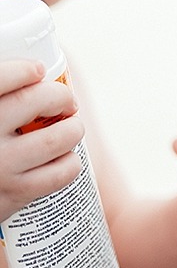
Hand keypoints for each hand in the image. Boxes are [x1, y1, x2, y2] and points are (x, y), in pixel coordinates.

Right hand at [0, 59, 84, 219]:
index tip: (38, 70)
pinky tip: (64, 158)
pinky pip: (58, 174)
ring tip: (70, 128)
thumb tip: (33, 70)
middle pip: (32, 102)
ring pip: (55, 139)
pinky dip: (70, 163)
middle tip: (65, 102)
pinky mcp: (12, 196)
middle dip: (59, 96)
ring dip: (73, 129)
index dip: (24, 70)